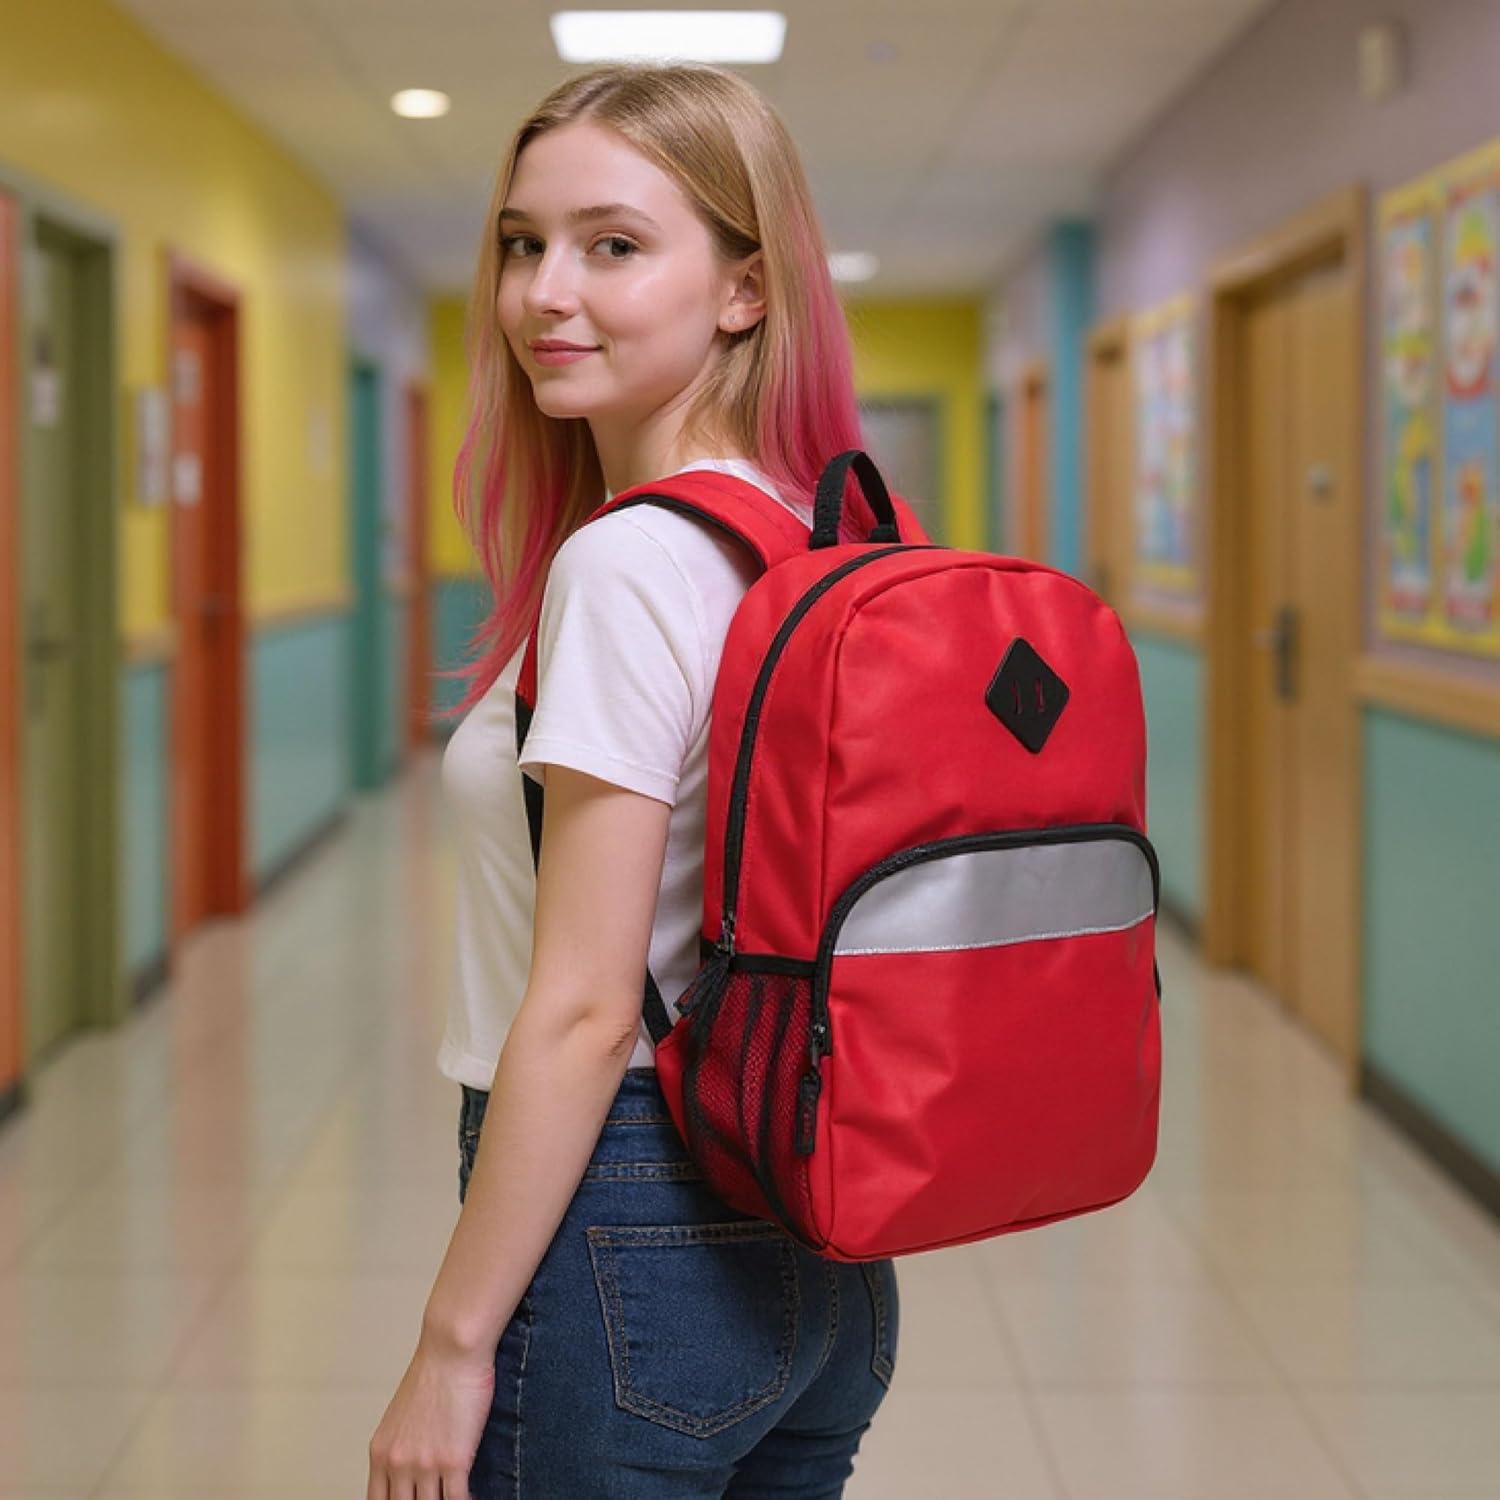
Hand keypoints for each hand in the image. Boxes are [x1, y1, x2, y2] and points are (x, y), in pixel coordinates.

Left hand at [367, 1337, 494, 1499]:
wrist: (452, 1349)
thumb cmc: (433, 1373)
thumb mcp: (401, 1416)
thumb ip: (400, 1448)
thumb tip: (409, 1472)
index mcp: (381, 1453)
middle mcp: (399, 1463)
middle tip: (434, 1497)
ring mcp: (425, 1465)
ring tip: (453, 1495)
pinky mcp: (454, 1461)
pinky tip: (473, 1495)